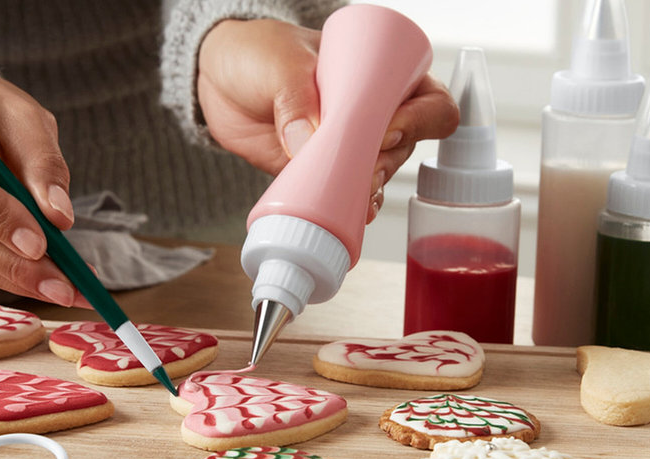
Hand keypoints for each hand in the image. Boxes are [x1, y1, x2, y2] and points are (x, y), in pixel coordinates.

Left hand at [197, 19, 457, 221]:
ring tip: (350, 193)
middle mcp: (376, 112)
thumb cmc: (258, 54)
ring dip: (371, 188)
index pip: (430, 101)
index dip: (422, 120)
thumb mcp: (280, 62)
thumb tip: (307, 143)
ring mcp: (351, 146)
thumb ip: (294, 96)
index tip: (388, 130)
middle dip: (389, 162)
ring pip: (380, 174)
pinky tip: (347, 214)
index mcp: (382, 73)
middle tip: (362, 169)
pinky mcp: (325, 173)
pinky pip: (349, 196)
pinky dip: (350, 208)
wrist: (219, 82)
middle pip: (408, 146)